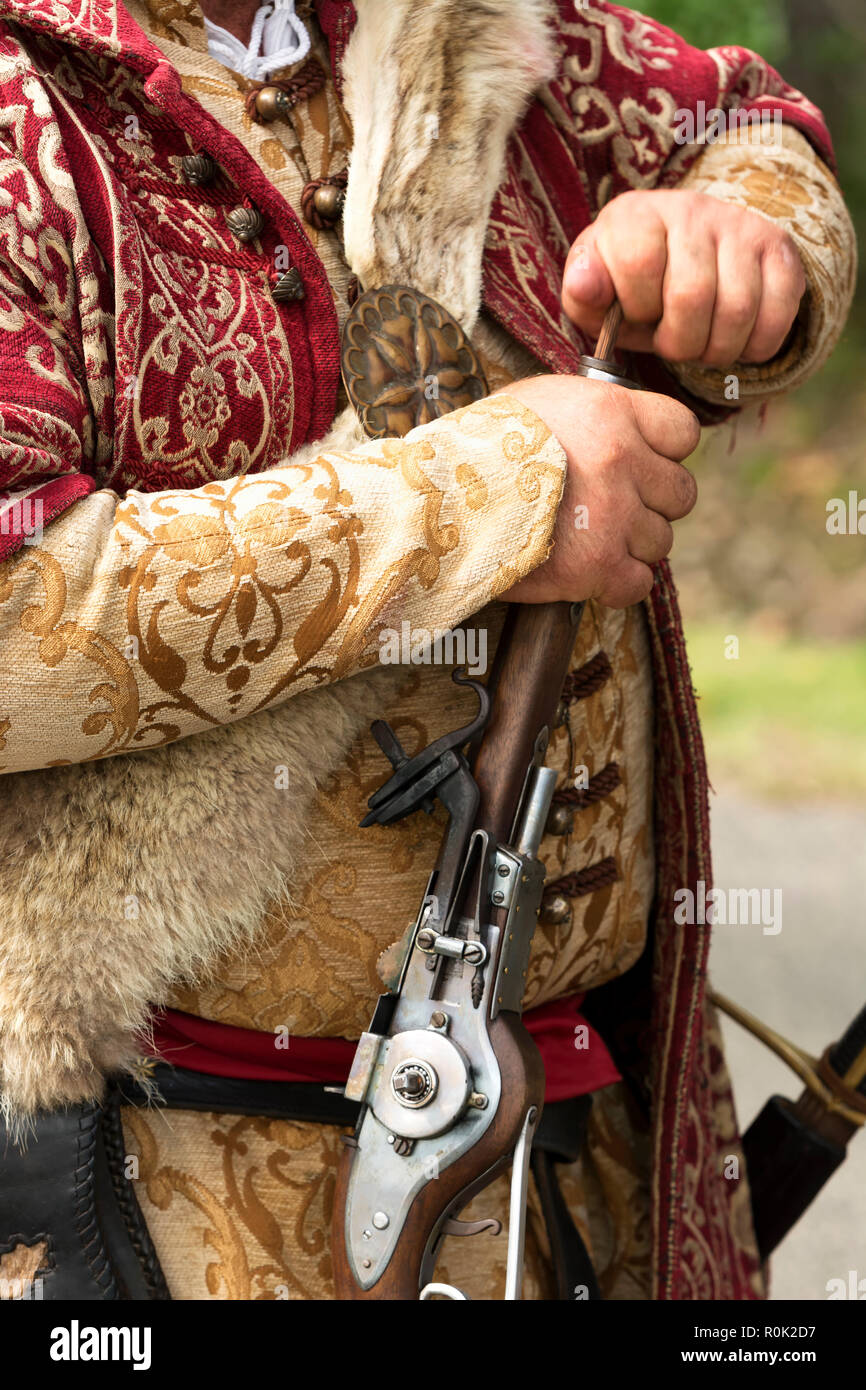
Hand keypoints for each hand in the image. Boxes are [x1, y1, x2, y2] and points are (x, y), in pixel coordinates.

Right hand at [499, 374, 699, 606]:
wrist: (441, 494)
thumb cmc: (482, 445)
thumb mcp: (539, 401)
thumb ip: (589, 413)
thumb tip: (611, 425)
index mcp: (613, 414)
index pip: (683, 432)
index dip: (664, 452)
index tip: (641, 463)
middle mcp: (624, 463)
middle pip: (680, 493)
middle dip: (651, 504)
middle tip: (611, 508)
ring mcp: (614, 517)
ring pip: (660, 541)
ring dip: (631, 545)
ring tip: (590, 540)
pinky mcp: (597, 566)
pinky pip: (637, 584)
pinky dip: (618, 584)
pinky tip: (591, 574)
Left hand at [562, 190, 805, 367]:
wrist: (684, 251)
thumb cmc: (630, 285)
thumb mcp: (595, 290)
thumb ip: (582, 292)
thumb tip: (584, 285)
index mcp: (636, 215)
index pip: (639, 263)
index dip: (638, 309)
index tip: (637, 316)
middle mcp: (691, 209)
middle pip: (693, 295)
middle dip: (679, 342)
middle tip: (674, 345)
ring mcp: (740, 226)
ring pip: (737, 310)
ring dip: (717, 350)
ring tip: (703, 346)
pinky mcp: (778, 248)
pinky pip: (778, 313)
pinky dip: (757, 346)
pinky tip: (737, 342)